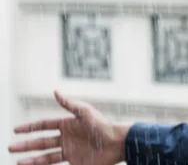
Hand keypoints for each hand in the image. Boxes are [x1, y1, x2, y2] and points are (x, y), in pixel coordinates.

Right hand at [8, 90, 130, 164]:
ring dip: (31, 160)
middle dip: (26, 145)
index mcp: (68, 124)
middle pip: (42, 142)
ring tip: (17, 162)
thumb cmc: (103, 125)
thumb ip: (69, 104)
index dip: (30, 128)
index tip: (16, 130)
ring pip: (45, 156)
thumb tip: (55, 91)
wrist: (117, 143)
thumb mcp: (85, 113)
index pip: (45, 125)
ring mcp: (70, 151)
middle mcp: (67, 138)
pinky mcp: (75, 162)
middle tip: (10, 147)